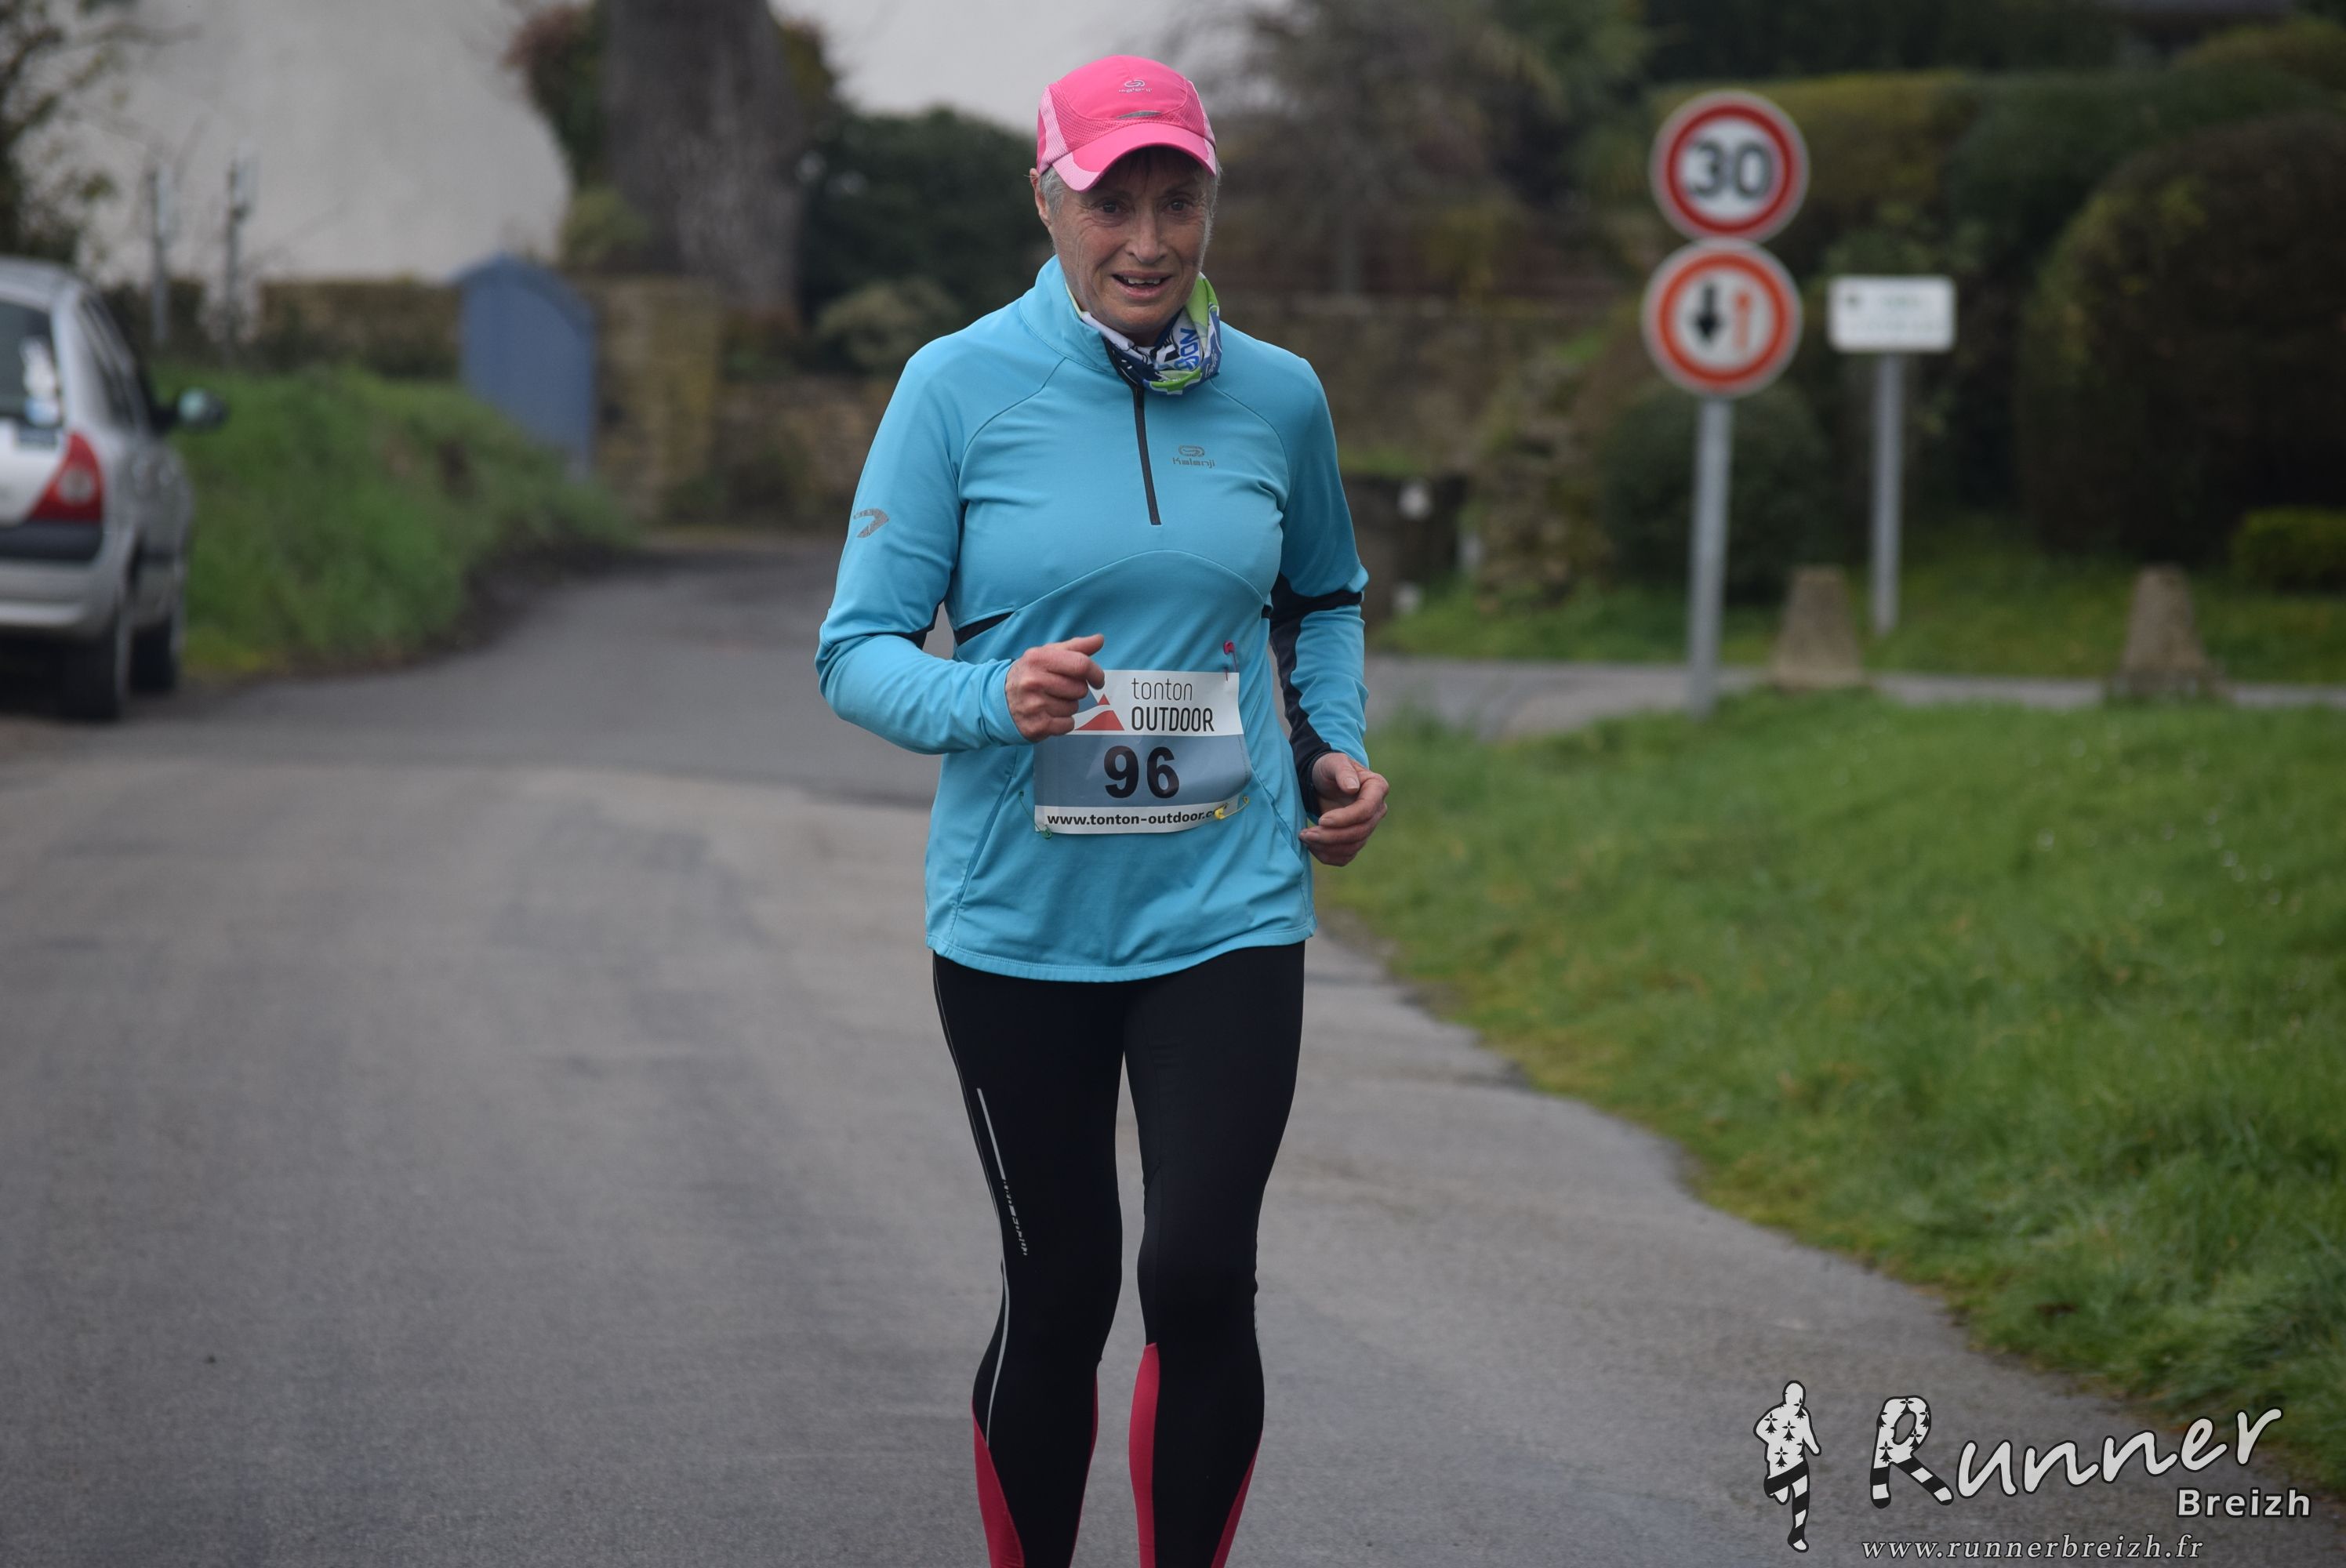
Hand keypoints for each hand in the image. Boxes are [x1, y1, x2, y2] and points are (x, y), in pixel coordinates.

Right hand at [1006, 633, 1105, 739]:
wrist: (999, 699)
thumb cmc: (1029, 674)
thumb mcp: (1047, 655)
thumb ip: (1075, 647)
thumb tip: (1099, 640)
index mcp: (1039, 659)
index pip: (1081, 665)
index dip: (1095, 673)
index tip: (1097, 680)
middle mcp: (1034, 681)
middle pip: (1080, 689)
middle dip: (1076, 690)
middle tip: (1060, 689)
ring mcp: (1034, 705)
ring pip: (1074, 708)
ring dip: (1068, 706)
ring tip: (1051, 701)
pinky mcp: (1036, 726)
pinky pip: (1068, 725)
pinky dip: (1063, 722)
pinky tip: (1049, 714)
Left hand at [1301, 752, 1387, 866]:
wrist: (1322, 781)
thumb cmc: (1329, 768)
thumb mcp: (1333, 762)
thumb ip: (1343, 772)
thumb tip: (1352, 788)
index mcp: (1377, 788)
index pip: (1366, 810)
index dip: (1345, 819)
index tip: (1321, 820)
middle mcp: (1377, 810)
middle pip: (1360, 832)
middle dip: (1331, 836)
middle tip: (1305, 833)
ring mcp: (1368, 826)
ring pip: (1352, 847)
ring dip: (1326, 847)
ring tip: (1304, 837)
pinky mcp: (1356, 839)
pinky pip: (1345, 856)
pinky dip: (1328, 856)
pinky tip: (1311, 846)